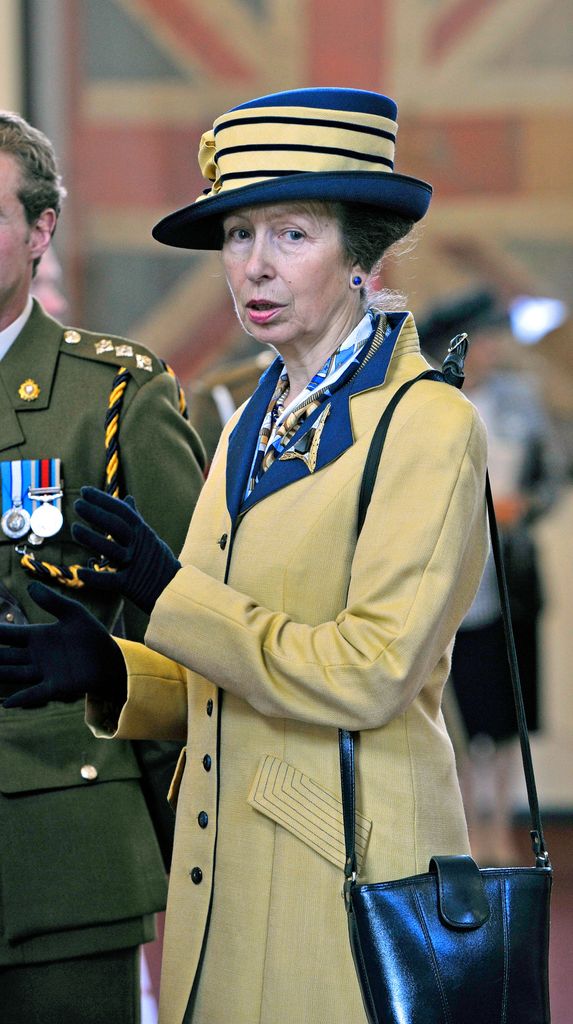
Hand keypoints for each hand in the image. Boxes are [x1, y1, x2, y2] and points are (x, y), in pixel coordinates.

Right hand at [0, 582, 126, 708]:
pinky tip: (7, 703)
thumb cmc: (91, 635)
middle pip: (4, 656)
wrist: (110, 658)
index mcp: (36, 636)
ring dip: (0, 674)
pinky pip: (35, 693)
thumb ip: (52, 601)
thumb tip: (30, 586)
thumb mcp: (73, 613)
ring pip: (13, 673)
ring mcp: (43, 672)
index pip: (7, 634)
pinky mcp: (56, 686)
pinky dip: (22, 698)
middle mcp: (34, 655)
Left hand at [72, 487, 179, 613]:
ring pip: (111, 550)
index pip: (122, 511)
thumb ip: (135, 518)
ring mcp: (135, 565)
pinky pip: (111, 581)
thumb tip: (128, 498)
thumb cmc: (158, 561)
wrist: (175, 589)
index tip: (84, 491)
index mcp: (142, 532)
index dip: (103, 500)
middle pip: (116, 526)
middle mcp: (139, 546)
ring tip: (74, 529)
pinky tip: (80, 572)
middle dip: (96, 514)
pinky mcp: (131, 585)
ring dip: (91, 539)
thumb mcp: (149, 536)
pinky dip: (96, 577)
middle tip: (77, 504)